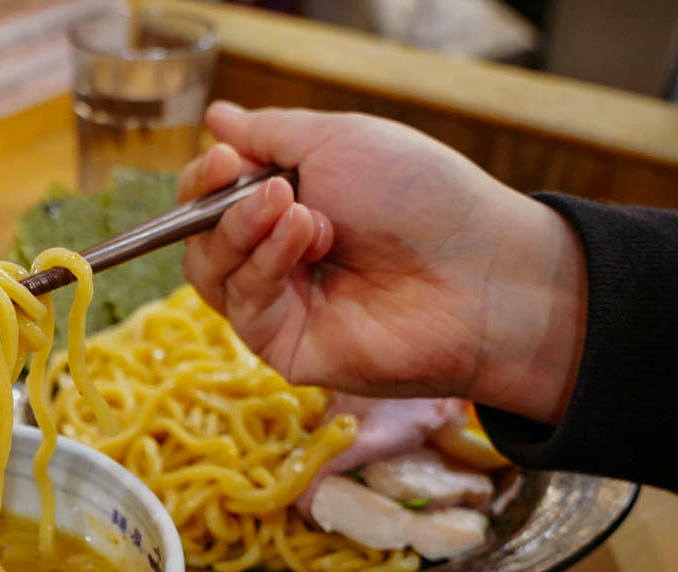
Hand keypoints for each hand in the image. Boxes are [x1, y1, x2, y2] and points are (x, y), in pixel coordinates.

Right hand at [178, 102, 586, 425]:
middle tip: (257, 183)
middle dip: (219, 206)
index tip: (223, 157)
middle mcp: (276, 258)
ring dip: (243, 231)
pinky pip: (244, 305)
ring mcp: (279, 306)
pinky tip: (307, 236)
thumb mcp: (339, 141)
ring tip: (298, 210)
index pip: (211, 199)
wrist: (477, 270)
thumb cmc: (421, 198)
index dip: (204, 179)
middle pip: (200, 239)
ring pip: (211, 273)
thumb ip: (270, 133)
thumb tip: (215, 117)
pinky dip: (267, 263)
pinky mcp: (284, 346)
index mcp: (285, 207)